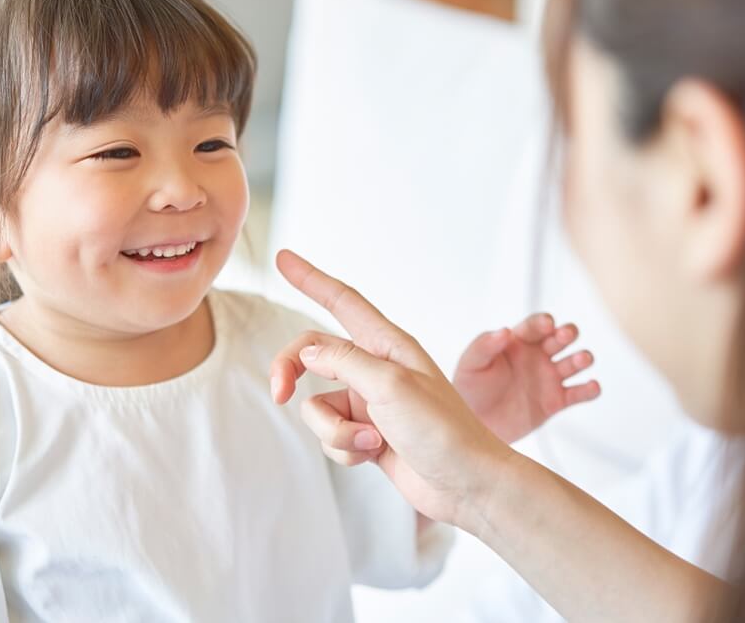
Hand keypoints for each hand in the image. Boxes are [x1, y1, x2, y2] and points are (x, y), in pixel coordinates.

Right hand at [270, 249, 509, 526]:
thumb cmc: (442, 430)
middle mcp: (375, 368)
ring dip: (335, 430)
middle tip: (278, 391)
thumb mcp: (391, 386)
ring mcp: (369, 403)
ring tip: (373, 442)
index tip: (283, 257)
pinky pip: (331, 437)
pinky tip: (375, 456)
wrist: (466, 485)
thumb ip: (344, 362)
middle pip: (312, 354)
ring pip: (318, 407)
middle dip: (290, 371)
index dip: (310, 278)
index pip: (341, 301)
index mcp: (387, 344)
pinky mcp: (366, 435)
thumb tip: (306, 351)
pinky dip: (345, 450)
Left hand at [454, 317, 599, 442]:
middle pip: (561, 338)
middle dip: (567, 333)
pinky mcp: (555, 402)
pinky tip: (592, 386)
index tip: (548, 323)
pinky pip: (578, 393)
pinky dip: (589, 390)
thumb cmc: (469, 390)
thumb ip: (484, 346)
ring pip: (574, 362)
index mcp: (517, 342)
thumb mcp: (470, 364)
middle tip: (564, 336)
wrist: (473, 425)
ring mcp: (548, 378)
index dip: (543, 322)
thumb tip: (503, 330)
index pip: (535, 326)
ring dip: (582, 358)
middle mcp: (537, 356)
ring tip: (581, 359)